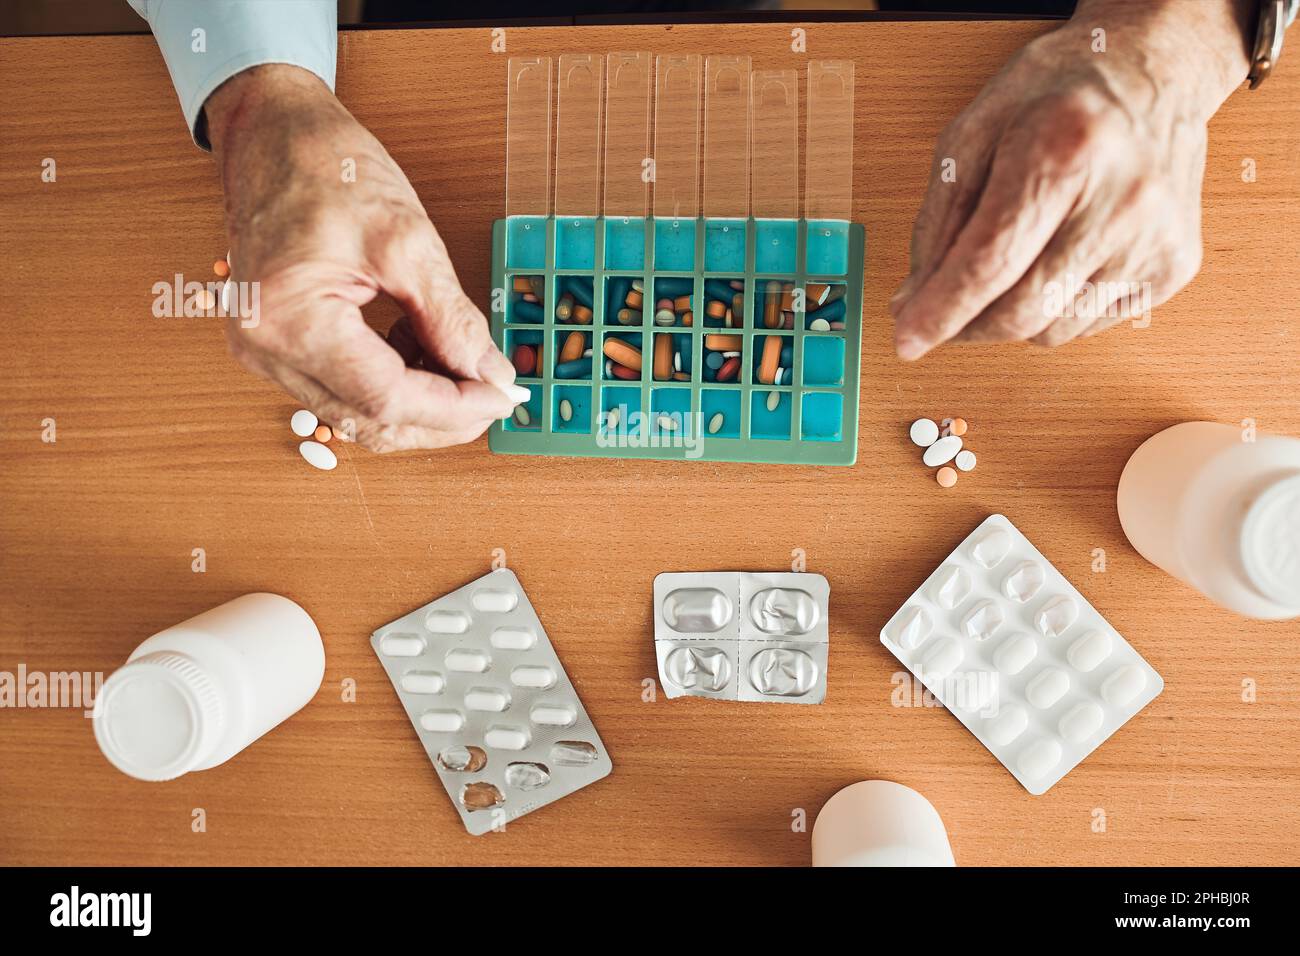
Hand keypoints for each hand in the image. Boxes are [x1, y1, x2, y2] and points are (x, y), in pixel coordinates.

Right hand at [205, 65, 524, 450]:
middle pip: (369, 420)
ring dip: (418, 400)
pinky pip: (342, 388)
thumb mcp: (407, 240)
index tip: (502, 396)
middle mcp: (265, 348)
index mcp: (289, 321)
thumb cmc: (325, 167)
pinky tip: (419, 345)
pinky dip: (391, 381)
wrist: (272, 133)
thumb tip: (491, 374)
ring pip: (357, 412)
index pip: (387, 398)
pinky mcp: (276, 345)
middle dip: (440, 416)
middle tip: (493, 392)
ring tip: (461, 360)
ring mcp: (265, 351)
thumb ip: (452, 319)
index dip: (453, 407)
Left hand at [891, 0, 1251, 357]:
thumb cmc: (1059, 94)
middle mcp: (1122, 199)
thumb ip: (939, 220)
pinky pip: (1088, 326)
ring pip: (1052, 331)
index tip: (907, 340)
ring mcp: (1155, 238)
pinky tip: (1058, 257)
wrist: (1157, 69)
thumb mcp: (975, 131)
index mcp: (1065, 149)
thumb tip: (914, 301)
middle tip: (943, 311)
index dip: (941, 311)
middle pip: (1021, 310)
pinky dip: (1055, 309)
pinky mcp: (1174, 266)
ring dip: (1011, 316)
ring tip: (1015, 258)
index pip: (991, 262)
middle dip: (967, 325)